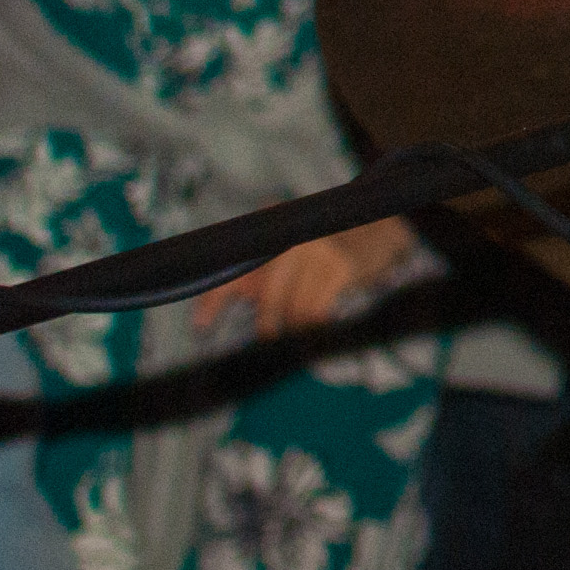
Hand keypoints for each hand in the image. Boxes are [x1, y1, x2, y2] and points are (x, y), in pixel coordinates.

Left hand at [193, 220, 419, 339]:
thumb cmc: (308, 259)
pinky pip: (318, 312)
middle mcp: (289, 238)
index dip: (212, 300)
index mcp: (265, 232)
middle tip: (269, 337)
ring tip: (298, 330)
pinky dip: (315, 325)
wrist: (368, 237)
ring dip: (294, 328)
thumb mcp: (270, 264)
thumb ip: (236, 286)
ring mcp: (317, 251)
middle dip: (266, 326)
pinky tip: (318, 324)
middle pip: (267, 298)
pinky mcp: (340, 267)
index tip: (201, 327)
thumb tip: (201, 325)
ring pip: (294, 310)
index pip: (232, 269)